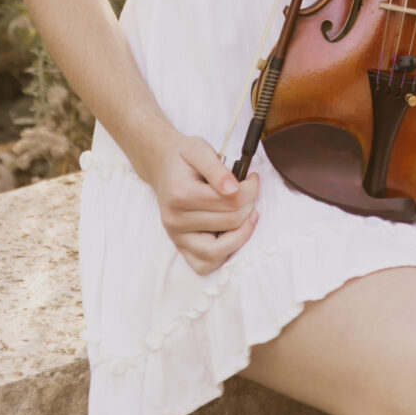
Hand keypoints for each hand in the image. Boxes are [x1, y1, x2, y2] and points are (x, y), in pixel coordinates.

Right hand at [151, 133, 259, 274]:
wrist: (162, 165)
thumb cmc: (182, 157)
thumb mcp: (199, 149)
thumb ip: (216, 169)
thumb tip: (234, 189)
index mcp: (180, 194)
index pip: (230, 200)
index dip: (251, 189)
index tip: (253, 178)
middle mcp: (175, 220)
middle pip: (229, 223)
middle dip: (249, 206)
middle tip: (250, 192)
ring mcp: (176, 237)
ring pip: (217, 252)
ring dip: (241, 235)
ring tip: (247, 216)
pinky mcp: (180, 246)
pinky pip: (204, 265)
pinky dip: (222, 254)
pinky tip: (232, 234)